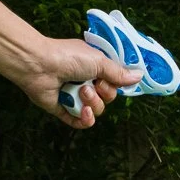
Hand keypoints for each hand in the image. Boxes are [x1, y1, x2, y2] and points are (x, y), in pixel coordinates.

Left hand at [15, 37, 139, 126]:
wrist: (40, 65)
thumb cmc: (68, 57)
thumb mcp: (98, 61)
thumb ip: (118, 73)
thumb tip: (139, 76)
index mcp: (94, 68)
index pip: (114, 82)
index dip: (118, 84)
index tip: (119, 83)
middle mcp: (86, 82)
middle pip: (107, 98)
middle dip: (103, 93)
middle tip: (94, 83)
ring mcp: (75, 97)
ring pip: (96, 110)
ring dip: (92, 102)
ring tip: (80, 90)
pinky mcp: (64, 109)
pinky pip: (81, 122)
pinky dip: (85, 119)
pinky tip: (83, 112)